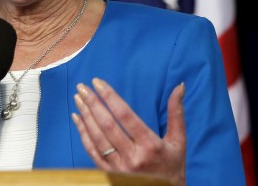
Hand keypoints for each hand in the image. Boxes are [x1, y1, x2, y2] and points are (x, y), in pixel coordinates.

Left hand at [72, 78, 186, 185]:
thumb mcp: (179, 140)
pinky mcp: (109, 174)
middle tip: (83, 87)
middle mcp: (132, 157)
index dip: (110, 98)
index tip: (99, 83)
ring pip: (97, 138)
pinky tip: (78, 120)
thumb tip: (179, 86)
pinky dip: (83, 134)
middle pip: (108, 126)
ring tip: (78, 98)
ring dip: (86, 116)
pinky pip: (92, 152)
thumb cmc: (173, 165)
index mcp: (150, 146)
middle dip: (93, 104)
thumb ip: (177, 112)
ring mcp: (118, 167)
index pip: (126, 116)